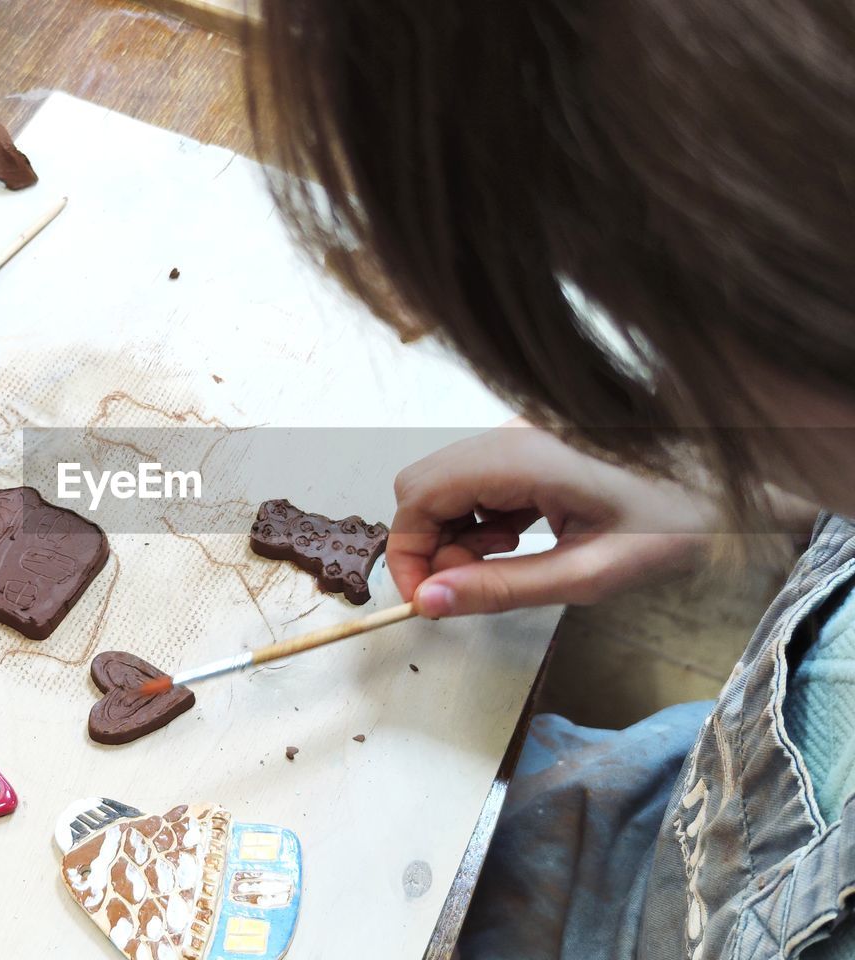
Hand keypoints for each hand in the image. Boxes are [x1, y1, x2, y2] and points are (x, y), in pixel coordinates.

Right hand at [388, 420, 724, 616]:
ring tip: (505, 562)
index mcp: (519, 456)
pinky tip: (520, 537)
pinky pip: (480, 478)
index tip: (427, 603)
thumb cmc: (679, 521)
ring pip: (448, 482)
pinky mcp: (535, 440)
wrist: (742, 478)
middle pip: (423, 485)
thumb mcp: (588, 573)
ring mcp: (522, 431)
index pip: (417, 497)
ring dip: (456, 531)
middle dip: (428, 544)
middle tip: (466, 589)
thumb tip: (430, 602)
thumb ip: (502, 589)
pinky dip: (481, 515)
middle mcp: (512, 431)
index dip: (408, 554)